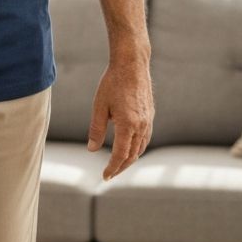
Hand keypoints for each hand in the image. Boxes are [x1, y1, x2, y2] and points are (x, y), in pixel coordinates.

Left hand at [87, 58, 153, 179]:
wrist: (132, 65)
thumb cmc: (112, 83)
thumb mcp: (99, 106)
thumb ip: (96, 129)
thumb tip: (92, 150)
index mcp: (128, 125)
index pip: (120, 155)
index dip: (112, 168)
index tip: (105, 176)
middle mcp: (141, 126)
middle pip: (132, 155)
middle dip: (120, 167)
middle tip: (109, 175)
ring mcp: (148, 121)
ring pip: (141, 148)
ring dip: (130, 159)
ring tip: (117, 164)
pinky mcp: (150, 116)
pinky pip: (145, 138)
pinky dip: (137, 148)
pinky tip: (128, 148)